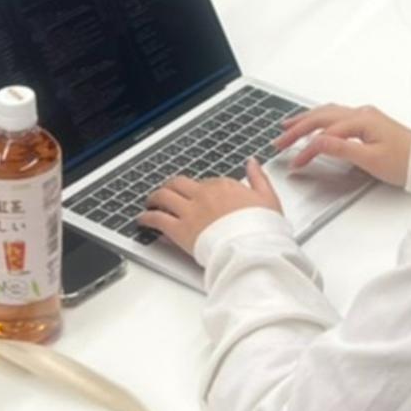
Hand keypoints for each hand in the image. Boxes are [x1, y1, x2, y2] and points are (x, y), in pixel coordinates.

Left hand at [137, 160, 283, 254]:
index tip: (197, 196)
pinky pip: (157, 219)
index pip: (205, 182)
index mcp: (224, 186)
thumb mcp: (268, 198)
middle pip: (179, 184)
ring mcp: (190, 211)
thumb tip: (252, 162)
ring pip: (164, 196)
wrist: (251, 248)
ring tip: (150, 203)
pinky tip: (143, 220)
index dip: (199, 190)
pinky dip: (147, 218)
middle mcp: (204, 194)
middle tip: (165, 192)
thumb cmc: (262, 228)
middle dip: (170, 187)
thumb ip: (258, 178)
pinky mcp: (180, 230)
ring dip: (154, 198)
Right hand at [273, 104, 410, 187]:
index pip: (324, 134)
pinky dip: (320, 120)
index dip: (306, 149)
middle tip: (279, 140)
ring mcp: (365, 117)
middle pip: (321, 117)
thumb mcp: (371, 160)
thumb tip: (317, 142)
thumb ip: (342, 149)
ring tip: (288, 126)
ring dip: (306, 120)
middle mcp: (362, 114)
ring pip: (328, 113)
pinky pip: (336, 117)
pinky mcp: (368, 123)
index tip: (295, 162)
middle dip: (297, 128)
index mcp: (361, 120)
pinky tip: (314, 123)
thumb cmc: (406, 162)